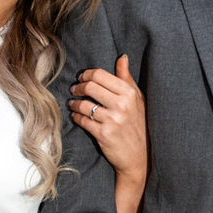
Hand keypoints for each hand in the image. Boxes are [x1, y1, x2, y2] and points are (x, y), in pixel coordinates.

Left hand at [70, 55, 146, 183]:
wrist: (140, 155)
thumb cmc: (138, 123)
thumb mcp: (137, 98)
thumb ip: (126, 77)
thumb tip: (122, 57)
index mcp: (129, 92)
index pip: (100, 75)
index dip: (86, 74)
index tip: (81, 78)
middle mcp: (122, 104)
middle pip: (90, 87)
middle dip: (78, 87)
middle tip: (74, 89)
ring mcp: (113, 119)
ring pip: (84, 104)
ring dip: (74, 103)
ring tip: (73, 103)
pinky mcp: (104, 134)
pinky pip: (83, 120)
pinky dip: (76, 117)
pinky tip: (76, 116)